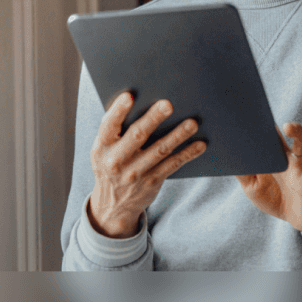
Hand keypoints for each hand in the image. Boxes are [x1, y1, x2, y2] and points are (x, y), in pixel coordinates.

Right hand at [88, 93, 205, 237]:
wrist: (113, 205)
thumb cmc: (111, 164)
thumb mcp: (103, 150)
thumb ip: (114, 130)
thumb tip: (136, 99)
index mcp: (102, 147)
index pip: (108, 125)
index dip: (118, 110)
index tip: (129, 96)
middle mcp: (116, 160)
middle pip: (137, 136)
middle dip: (153, 119)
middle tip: (168, 104)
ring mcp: (135, 173)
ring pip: (160, 150)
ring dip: (178, 135)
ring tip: (192, 123)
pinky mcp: (151, 182)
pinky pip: (172, 165)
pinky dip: (187, 154)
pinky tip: (200, 144)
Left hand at [236, 122, 301, 234]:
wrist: (293, 218)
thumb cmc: (272, 198)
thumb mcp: (252, 186)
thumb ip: (242, 172)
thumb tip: (227, 156)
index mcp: (272, 156)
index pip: (268, 135)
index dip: (262, 123)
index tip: (251, 113)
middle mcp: (287, 157)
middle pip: (287, 134)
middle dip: (281, 123)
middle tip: (269, 116)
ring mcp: (299, 166)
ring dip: (298, 133)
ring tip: (288, 126)